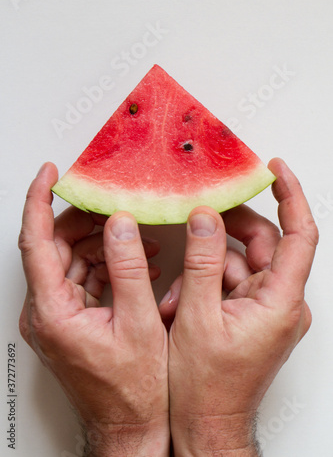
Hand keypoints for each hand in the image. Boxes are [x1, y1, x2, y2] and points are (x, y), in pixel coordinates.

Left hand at [18, 163, 168, 456]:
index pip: (35, 241)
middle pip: (55, 246)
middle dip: (88, 222)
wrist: (130, 426)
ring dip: (103, 244)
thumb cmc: (133, 390)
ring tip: (140, 240)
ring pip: (70, 259)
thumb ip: (128, 268)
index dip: (39, 201)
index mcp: (53, 311)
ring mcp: (57, 315)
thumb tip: (121, 224)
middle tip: (118, 208)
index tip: (49, 174)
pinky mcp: (71, 318)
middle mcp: (47, 312)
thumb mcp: (138, 323)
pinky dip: (106, 264)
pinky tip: (135, 261)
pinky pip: (82, 277)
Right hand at [160, 158, 317, 455]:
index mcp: (279, 301)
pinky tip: (178, 302)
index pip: (299, 234)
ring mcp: (266, 309)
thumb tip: (205, 218)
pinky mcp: (252, 315)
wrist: (207, 426)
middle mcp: (280, 302)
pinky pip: (232, 282)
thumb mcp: (197, 318)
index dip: (290, 196)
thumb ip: (202, 263)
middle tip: (198, 216)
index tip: (274, 169)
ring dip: (204, 268)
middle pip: (261, 244)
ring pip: (240, 263)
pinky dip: (205, 284)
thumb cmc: (207, 386)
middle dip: (225, 232)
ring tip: (173, 292)